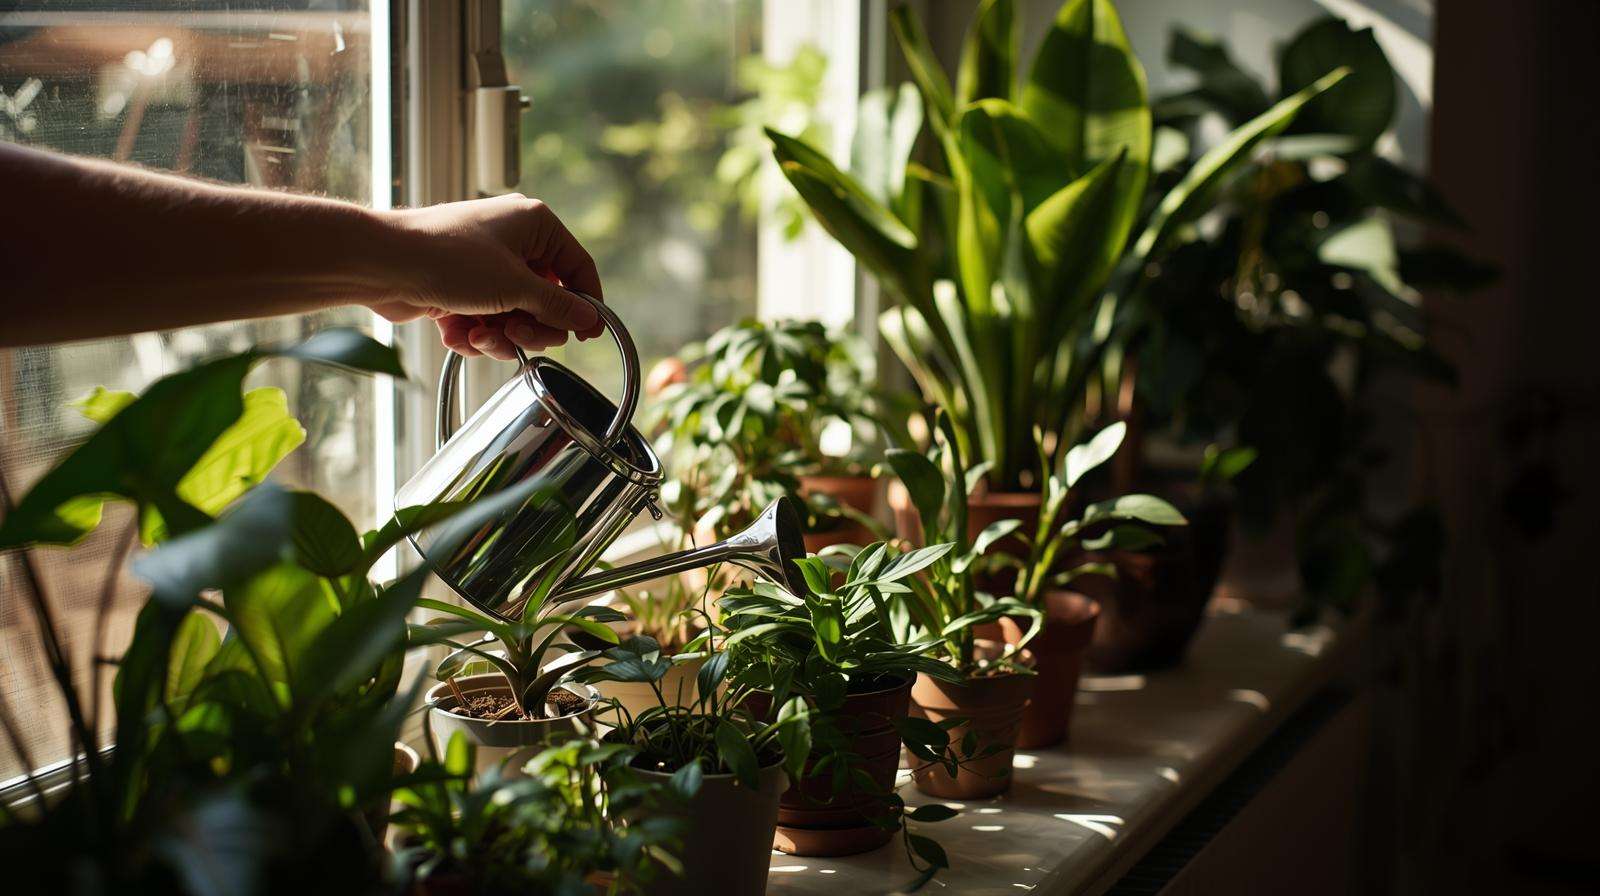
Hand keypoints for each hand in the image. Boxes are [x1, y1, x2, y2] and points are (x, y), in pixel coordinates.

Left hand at [369, 194, 603, 359]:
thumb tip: (590, 317)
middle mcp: (513, 241)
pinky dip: (473, 333)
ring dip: (499, 335)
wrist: (381, 264)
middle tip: (517, 336)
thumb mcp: (515, 286)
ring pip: (515, 315)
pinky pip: (485, 319)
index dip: (586, 303)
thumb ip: (558, 306)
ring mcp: (485, 265)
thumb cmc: (448, 259)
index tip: (588, 336)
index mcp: (534, 224)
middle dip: (532, 326)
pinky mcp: (461, 287)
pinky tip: (456, 332)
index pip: (577, 266)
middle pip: (547, 298)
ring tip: (478, 334)